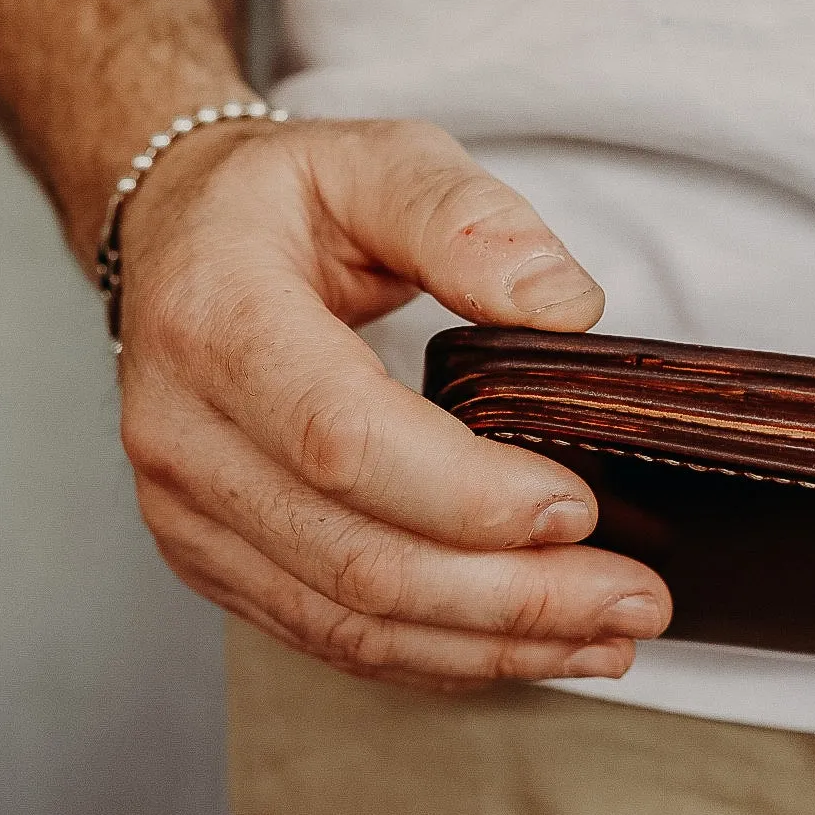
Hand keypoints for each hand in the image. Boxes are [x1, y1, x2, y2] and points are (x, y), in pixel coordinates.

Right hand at [115, 118, 670, 689]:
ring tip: (606, 639)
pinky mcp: (212, 559)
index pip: (342, 440)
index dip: (466, 494)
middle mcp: (181, 434)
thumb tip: (563, 306)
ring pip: (350, 620)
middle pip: (357, 558)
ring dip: (490, 645)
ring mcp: (188, 512)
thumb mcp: (377, 159)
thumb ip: (467, 218)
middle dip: (513, 596)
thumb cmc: (282, 201)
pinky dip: (439, 656)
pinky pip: (331, 635)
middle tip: (636, 601)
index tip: (579, 508)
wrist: (178, 241)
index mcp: (214, 319)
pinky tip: (526, 648)